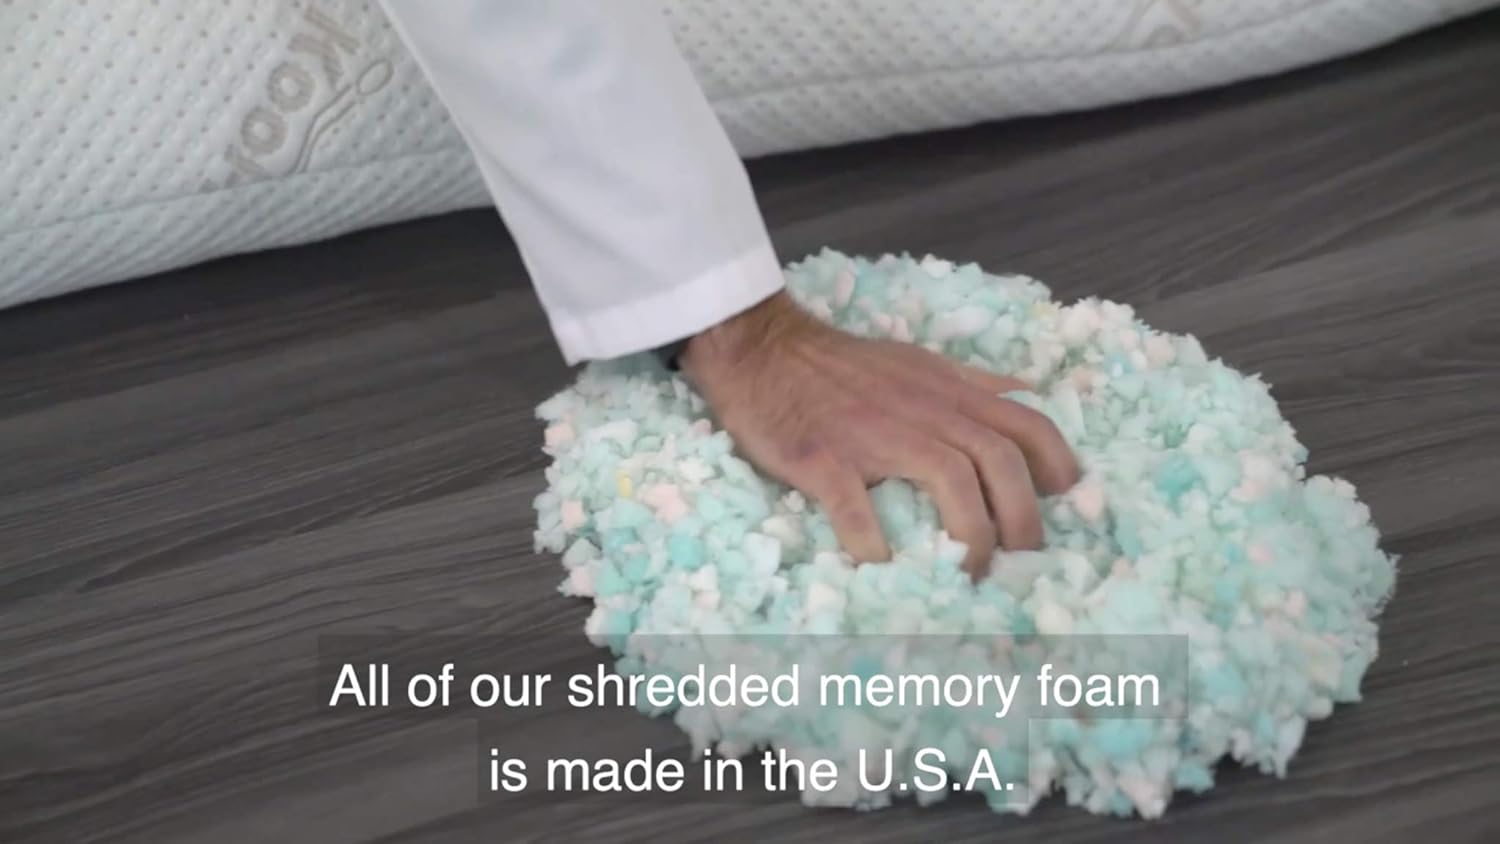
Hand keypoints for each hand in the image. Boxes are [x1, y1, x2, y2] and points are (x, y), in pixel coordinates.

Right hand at [679, 292, 1079, 577]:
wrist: (763, 349)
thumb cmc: (842, 364)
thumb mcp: (918, 362)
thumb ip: (971, 384)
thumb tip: (1025, 395)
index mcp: (948, 391)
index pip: (1026, 422)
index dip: (1057, 465)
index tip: (1063, 502)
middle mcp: (923, 410)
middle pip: (997, 460)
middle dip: (1021, 517)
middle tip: (1022, 561)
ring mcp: (872, 434)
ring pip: (948, 478)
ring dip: (970, 534)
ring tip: (969, 574)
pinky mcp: (822, 456)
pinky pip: (854, 505)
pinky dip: (873, 542)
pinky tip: (881, 568)